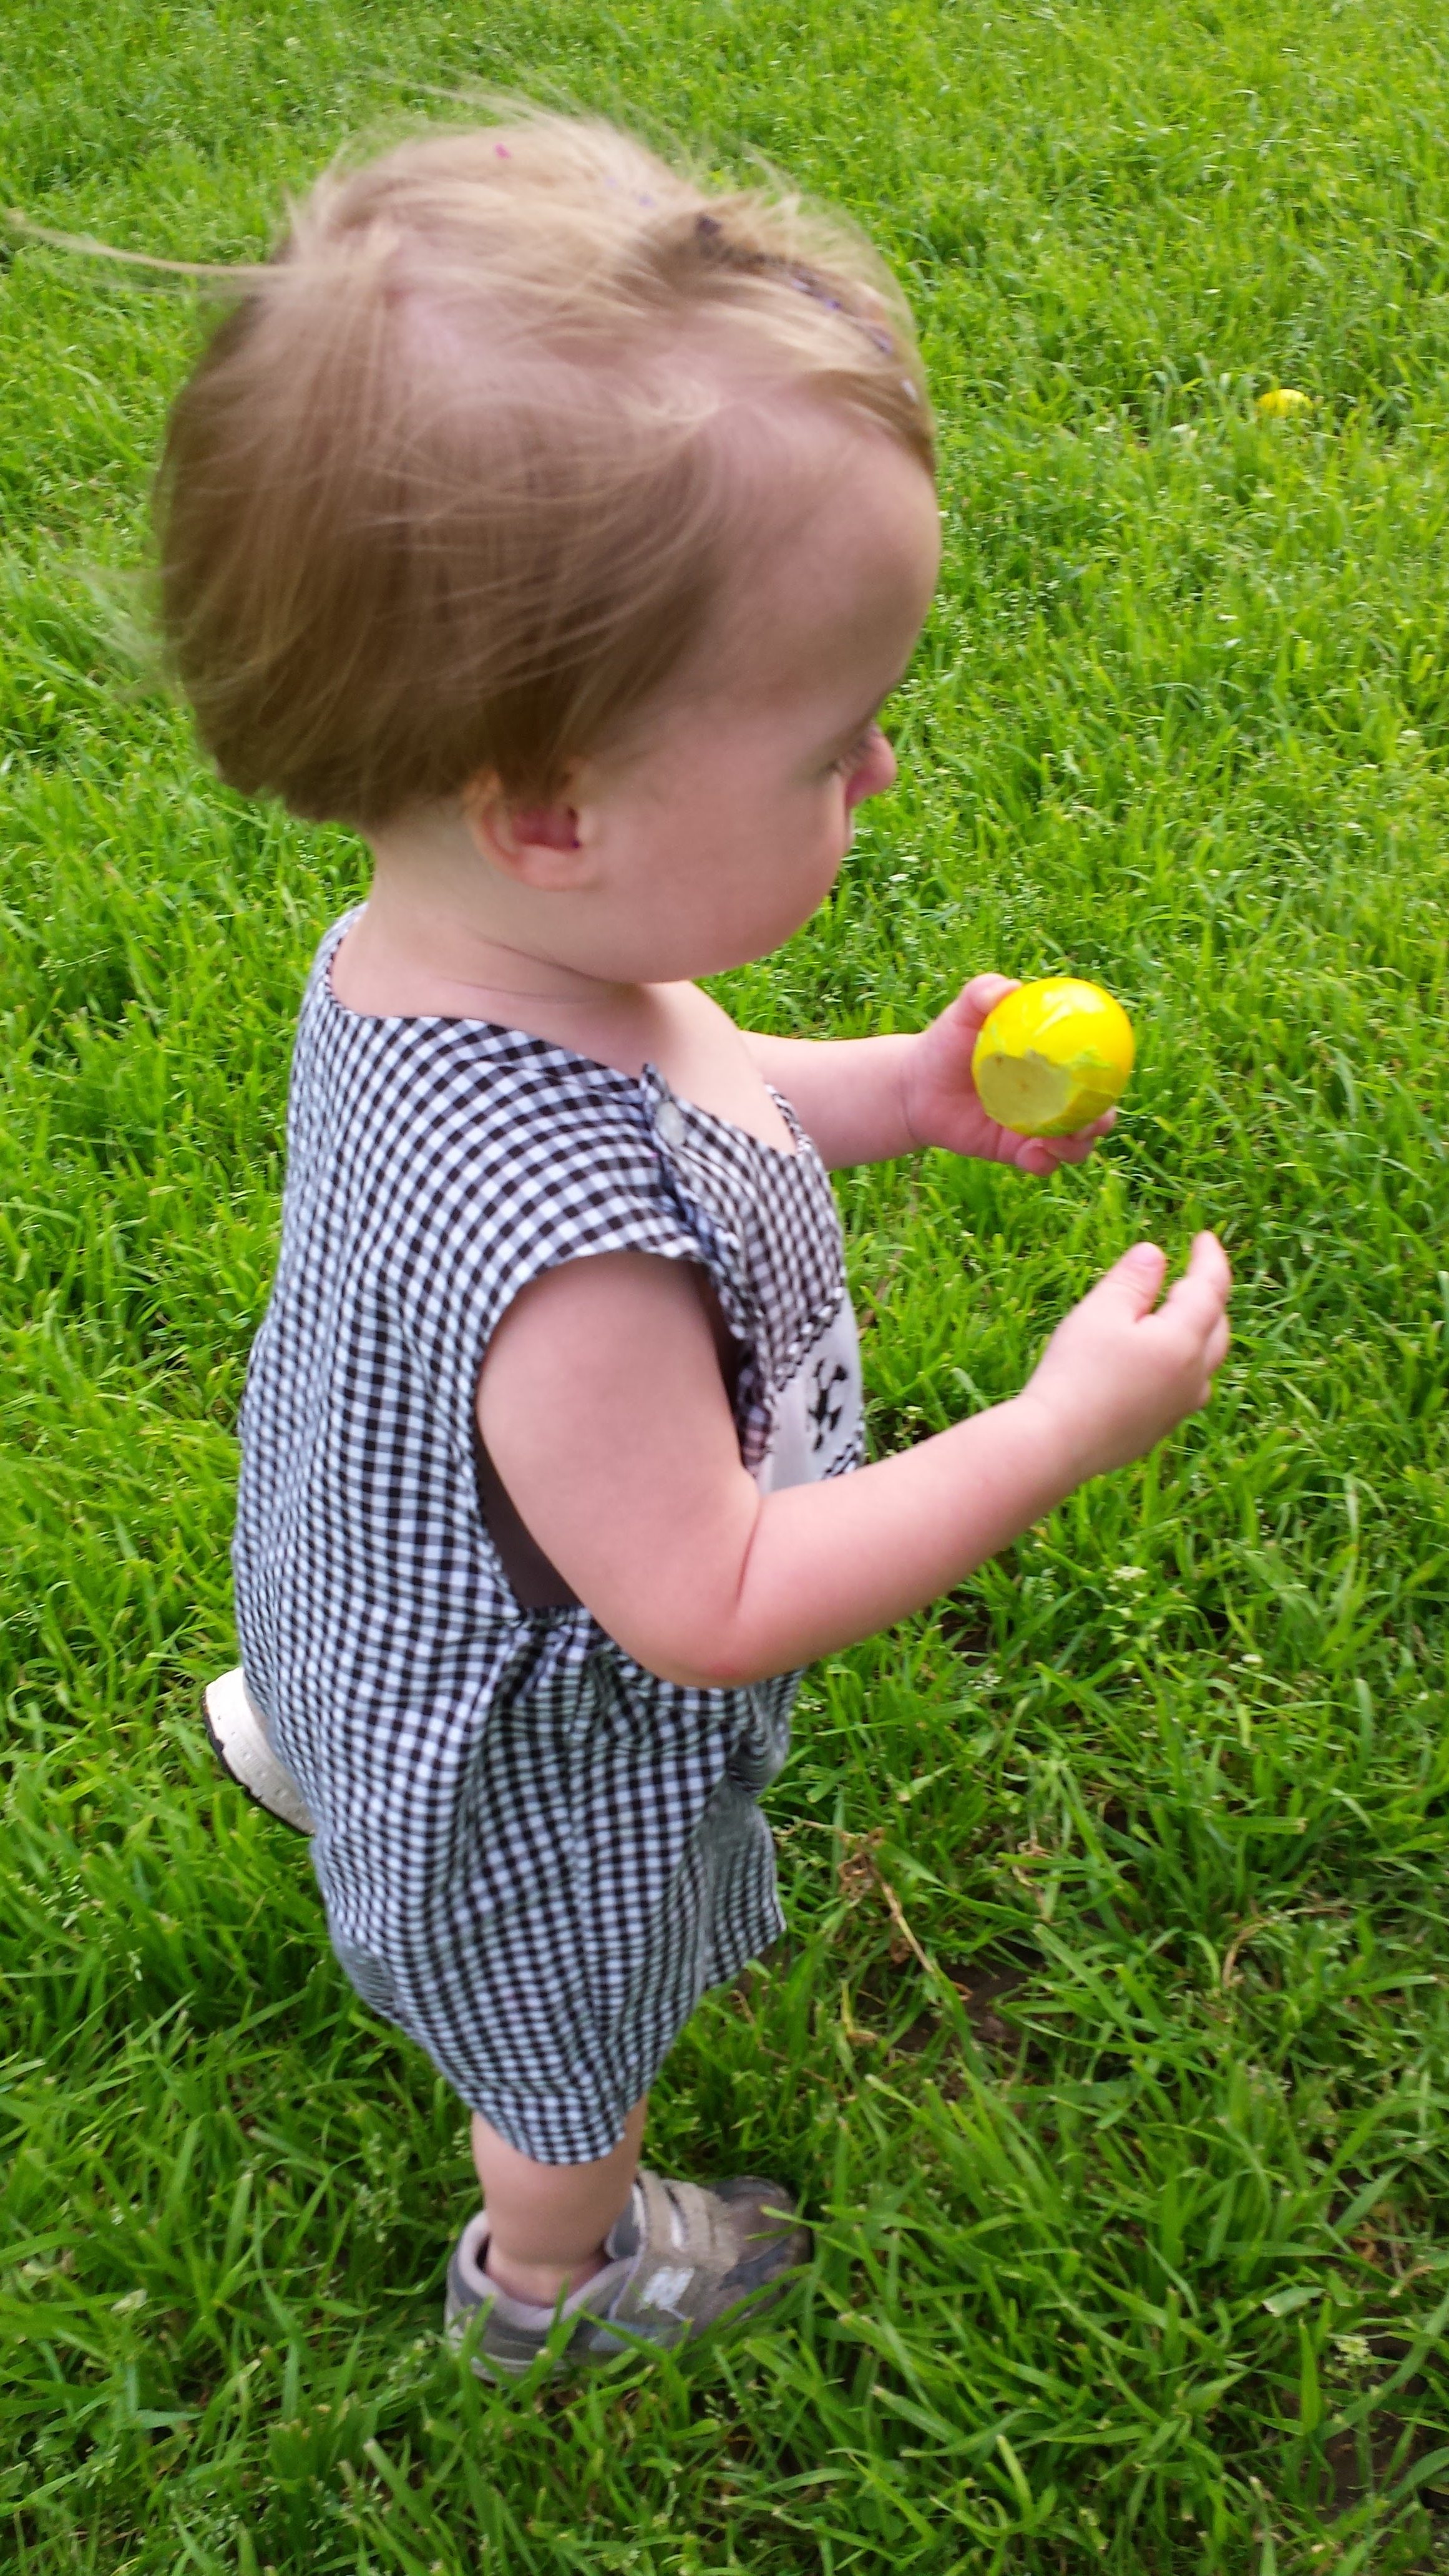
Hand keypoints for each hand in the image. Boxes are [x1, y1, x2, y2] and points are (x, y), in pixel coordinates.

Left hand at [900, 973, 1115, 1174]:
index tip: (1111, 1077)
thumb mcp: (962, 1015)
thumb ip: (982, 994)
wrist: (915, 1087)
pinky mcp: (1017, 1152)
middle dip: (1102, 1120)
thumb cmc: (946, 1043)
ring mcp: (1036, 1127)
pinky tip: (1035, 1156)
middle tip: (1094, 1121)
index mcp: (1051, 1062)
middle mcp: (1051, 1096)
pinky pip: (1041, 1163)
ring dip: (1078, 1147)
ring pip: (1074, 1144)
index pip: (1091, 1070)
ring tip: (1064, 1143)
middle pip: (1093, 1112)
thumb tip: (1009, 987)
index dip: (1109, 1076)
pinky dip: (1045, 1163)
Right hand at [1018, 1233, 1231, 1482]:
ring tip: (1183, 1315)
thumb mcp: (1101, 1312)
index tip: (1205, 1236)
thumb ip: (1133, 1280)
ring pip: (1206, 1362)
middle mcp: (1193, 1376)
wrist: (1057, 1443)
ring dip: (1202, 1332)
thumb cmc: (1076, 1371)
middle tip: (1192, 1273)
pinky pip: (1187, 1388)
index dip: (1210, 1258)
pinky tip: (1161, 1363)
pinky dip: (1184, 1363)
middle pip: (1217, 1328)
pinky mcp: (1160, 1429)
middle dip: (1210, 1296)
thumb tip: (1155, 1253)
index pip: (1210, 1289)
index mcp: (1183, 1340)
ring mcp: (1179, 1407)